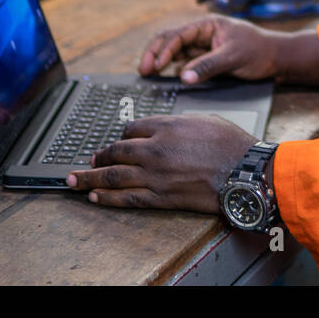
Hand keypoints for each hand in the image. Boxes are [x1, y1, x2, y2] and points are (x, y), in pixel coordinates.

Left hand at [66, 114, 255, 212]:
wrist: (245, 171)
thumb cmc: (231, 144)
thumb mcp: (204, 119)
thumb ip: (179, 123)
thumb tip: (167, 127)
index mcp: (166, 126)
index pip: (131, 129)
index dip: (121, 136)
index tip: (117, 141)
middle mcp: (155, 149)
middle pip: (116, 151)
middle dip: (99, 156)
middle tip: (89, 160)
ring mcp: (155, 174)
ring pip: (113, 176)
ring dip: (90, 178)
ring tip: (74, 180)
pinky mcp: (161, 196)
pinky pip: (127, 198)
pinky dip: (108, 198)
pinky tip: (95, 197)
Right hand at [138, 14, 281, 83]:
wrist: (276, 59)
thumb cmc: (258, 51)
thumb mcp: (233, 57)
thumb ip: (207, 66)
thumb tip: (183, 77)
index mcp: (207, 25)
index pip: (178, 35)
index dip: (164, 50)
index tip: (156, 66)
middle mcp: (202, 34)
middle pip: (170, 40)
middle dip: (155, 53)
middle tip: (143, 70)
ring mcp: (202, 47)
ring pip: (175, 52)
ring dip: (161, 62)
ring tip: (149, 74)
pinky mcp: (205, 60)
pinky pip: (184, 63)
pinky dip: (173, 69)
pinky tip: (166, 78)